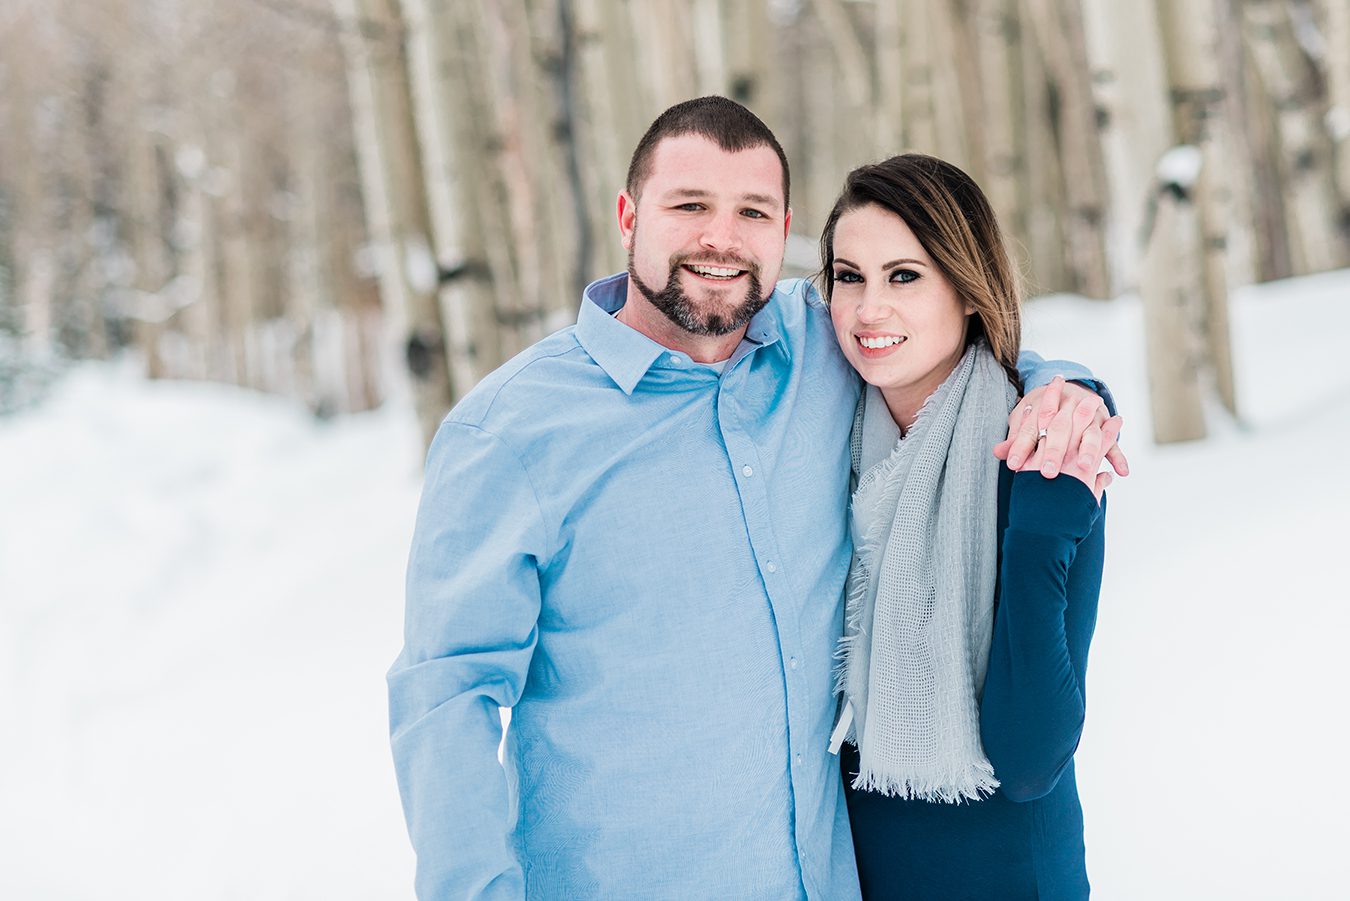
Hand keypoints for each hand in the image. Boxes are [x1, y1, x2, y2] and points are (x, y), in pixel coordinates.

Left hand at [993, 376, 1128, 486]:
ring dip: (1087, 451)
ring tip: (1084, 467)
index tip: (1013, 465)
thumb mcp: (1024, 422)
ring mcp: (1087, 417)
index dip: (1020, 447)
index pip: (1029, 430)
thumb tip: (996, 452)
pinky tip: (1121, 473)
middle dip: (1054, 451)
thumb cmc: (1039, 414)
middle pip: (1059, 430)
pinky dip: (1118, 457)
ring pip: (1088, 434)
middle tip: (1048, 473)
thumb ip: (1015, 440)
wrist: (1065, 388)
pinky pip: (1112, 443)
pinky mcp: (1103, 426)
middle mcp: (1066, 411)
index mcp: (1042, 409)